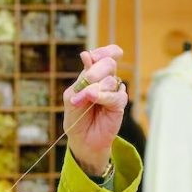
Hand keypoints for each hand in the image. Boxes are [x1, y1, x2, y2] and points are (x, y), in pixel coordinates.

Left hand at [63, 45, 127, 176]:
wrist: (81, 140)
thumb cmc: (76, 117)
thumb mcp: (72, 96)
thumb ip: (81, 79)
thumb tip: (86, 55)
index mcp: (94, 75)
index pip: (105, 55)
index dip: (103, 52)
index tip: (94, 56)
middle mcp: (106, 80)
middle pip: (109, 63)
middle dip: (97, 69)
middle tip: (87, 80)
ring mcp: (114, 92)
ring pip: (111, 79)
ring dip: (95, 88)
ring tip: (83, 100)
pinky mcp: (119, 105)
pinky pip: (115, 96)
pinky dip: (103, 96)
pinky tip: (93, 98)